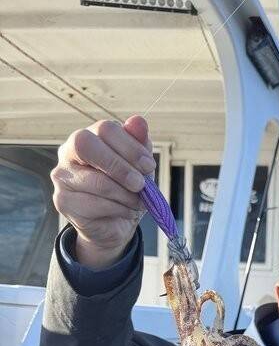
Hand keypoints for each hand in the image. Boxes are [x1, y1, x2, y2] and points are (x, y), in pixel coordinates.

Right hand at [51, 115, 154, 267]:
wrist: (115, 224)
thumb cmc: (126, 188)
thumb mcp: (138, 166)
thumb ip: (138, 143)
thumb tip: (138, 121)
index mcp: (89, 136)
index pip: (104, 128)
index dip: (130, 146)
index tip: (148, 165)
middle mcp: (68, 151)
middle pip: (86, 145)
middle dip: (119, 166)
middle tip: (140, 184)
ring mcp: (62, 176)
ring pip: (95, 181)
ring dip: (125, 195)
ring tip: (139, 202)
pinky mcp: (63, 201)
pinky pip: (93, 204)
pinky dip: (118, 209)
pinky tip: (127, 212)